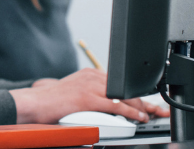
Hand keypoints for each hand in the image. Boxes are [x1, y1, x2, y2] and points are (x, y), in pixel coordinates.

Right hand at [10, 68, 155, 123]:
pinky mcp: (87, 98)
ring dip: (141, 107)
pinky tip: (139, 118)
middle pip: (126, 89)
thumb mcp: (76, 93)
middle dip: (145, 101)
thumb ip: (93, 95)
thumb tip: (112, 107)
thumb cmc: (53, 102)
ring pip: (124, 96)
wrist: (35, 103)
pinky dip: (131, 112)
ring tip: (151, 116)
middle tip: (158, 111)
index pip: (121, 84)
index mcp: (91, 74)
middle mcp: (93, 76)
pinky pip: (116, 106)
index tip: (150, 101)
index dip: (138, 93)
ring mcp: (90, 86)